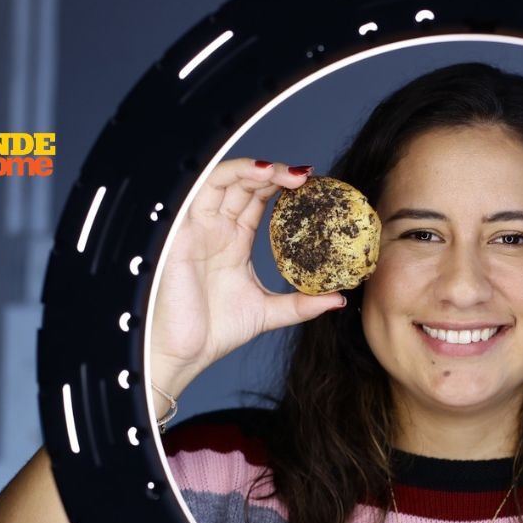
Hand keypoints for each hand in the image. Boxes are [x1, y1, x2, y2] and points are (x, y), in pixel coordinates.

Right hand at [149, 159, 345, 392]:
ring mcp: (200, 226)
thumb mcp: (269, 312)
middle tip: (307, 177)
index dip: (284, 189)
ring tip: (288, 174)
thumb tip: (339, 300)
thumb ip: (302, 304)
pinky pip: (204, 187)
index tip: (316, 188)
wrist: (183, 352)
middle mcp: (216, 229)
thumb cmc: (214, 332)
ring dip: (258, 169)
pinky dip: (232, 173)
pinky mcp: (183, 227)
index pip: (259, 201)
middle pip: (246, 185)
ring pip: (227, 180)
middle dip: (276, 174)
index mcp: (233, 242)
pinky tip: (259, 173)